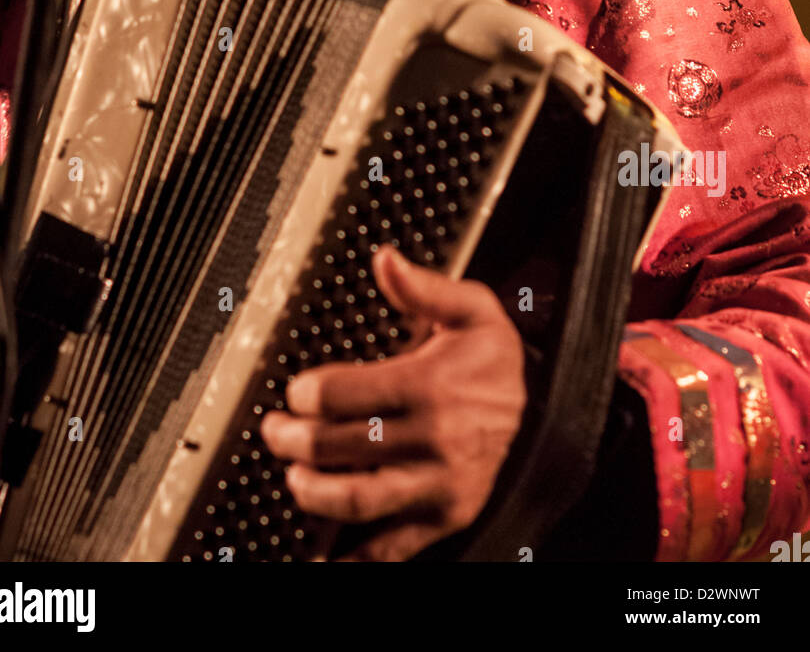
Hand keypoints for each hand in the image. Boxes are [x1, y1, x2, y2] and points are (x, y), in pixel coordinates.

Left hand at [260, 244, 525, 560]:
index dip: (307, 393)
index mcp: (428, 384)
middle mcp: (431, 437)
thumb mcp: (472, 309)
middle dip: (293, 439)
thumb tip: (384, 260)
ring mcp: (437, 482)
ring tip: (293, 478)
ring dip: (312, 492)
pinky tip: (322, 553)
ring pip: (357, 497)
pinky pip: (392, 547)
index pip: (344, 394)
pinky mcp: (444, 515)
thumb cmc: (496, 361)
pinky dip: (354, 556)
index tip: (295, 391)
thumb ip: (422, 287)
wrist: (543, 413)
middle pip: (339, 445)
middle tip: (275, 432)